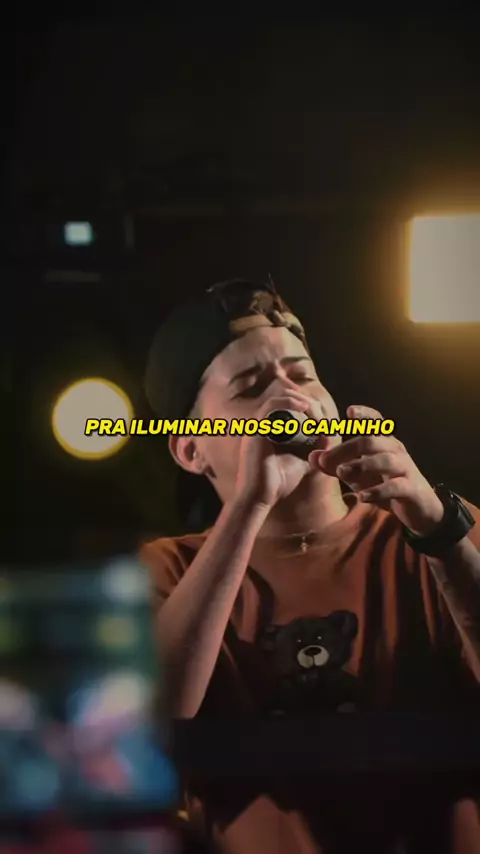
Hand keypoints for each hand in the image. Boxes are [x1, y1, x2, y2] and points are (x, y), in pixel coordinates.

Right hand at [234, 381, 326, 508]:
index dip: (311, 407)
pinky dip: (290, 402)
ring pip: (282, 397)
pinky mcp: (256, 428)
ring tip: (315, 411)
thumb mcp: (303, 461)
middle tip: (322, 414)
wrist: (261, 497)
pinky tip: (305, 407)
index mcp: (272, 428)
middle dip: (309, 402)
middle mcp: (263, 423)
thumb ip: (315, 449)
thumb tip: (331, 435)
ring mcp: (258, 424)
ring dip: (302, 401)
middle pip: (288, 397)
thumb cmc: (279, 482)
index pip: (292, 405)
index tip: (325, 419)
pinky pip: (272, 405)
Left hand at [309, 404, 444, 535]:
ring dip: (361, 465)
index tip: (349, 411)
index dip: (365, 414)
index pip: (376, 422)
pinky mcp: (411, 489)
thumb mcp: (357, 474)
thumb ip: (335, 465)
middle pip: (371, 441)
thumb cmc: (385, 484)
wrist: (418, 509)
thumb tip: (312, 456)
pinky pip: (395, 487)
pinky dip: (378, 491)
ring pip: (385, 461)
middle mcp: (395, 451)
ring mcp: (405, 469)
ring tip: (341, 472)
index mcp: (383, 443)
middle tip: (325, 459)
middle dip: (346, 449)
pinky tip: (362, 497)